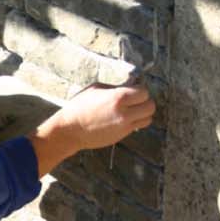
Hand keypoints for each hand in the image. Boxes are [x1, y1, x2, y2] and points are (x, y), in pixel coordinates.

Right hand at [29, 83, 155, 176]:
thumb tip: (129, 85)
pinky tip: (123, 118)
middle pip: (151, 106)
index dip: (139, 90)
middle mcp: (125, 112)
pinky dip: (135, 121)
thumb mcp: (95, 89)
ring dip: (143, 113)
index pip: (144, 92)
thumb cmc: (78, 106)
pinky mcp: (122, 135)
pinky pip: (137, 126)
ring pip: (148, 118)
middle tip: (135, 100)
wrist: (69, 130)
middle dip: (145, 101)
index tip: (133, 89)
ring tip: (132, 110)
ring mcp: (124, 126)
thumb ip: (115, 87)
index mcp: (118, 97)